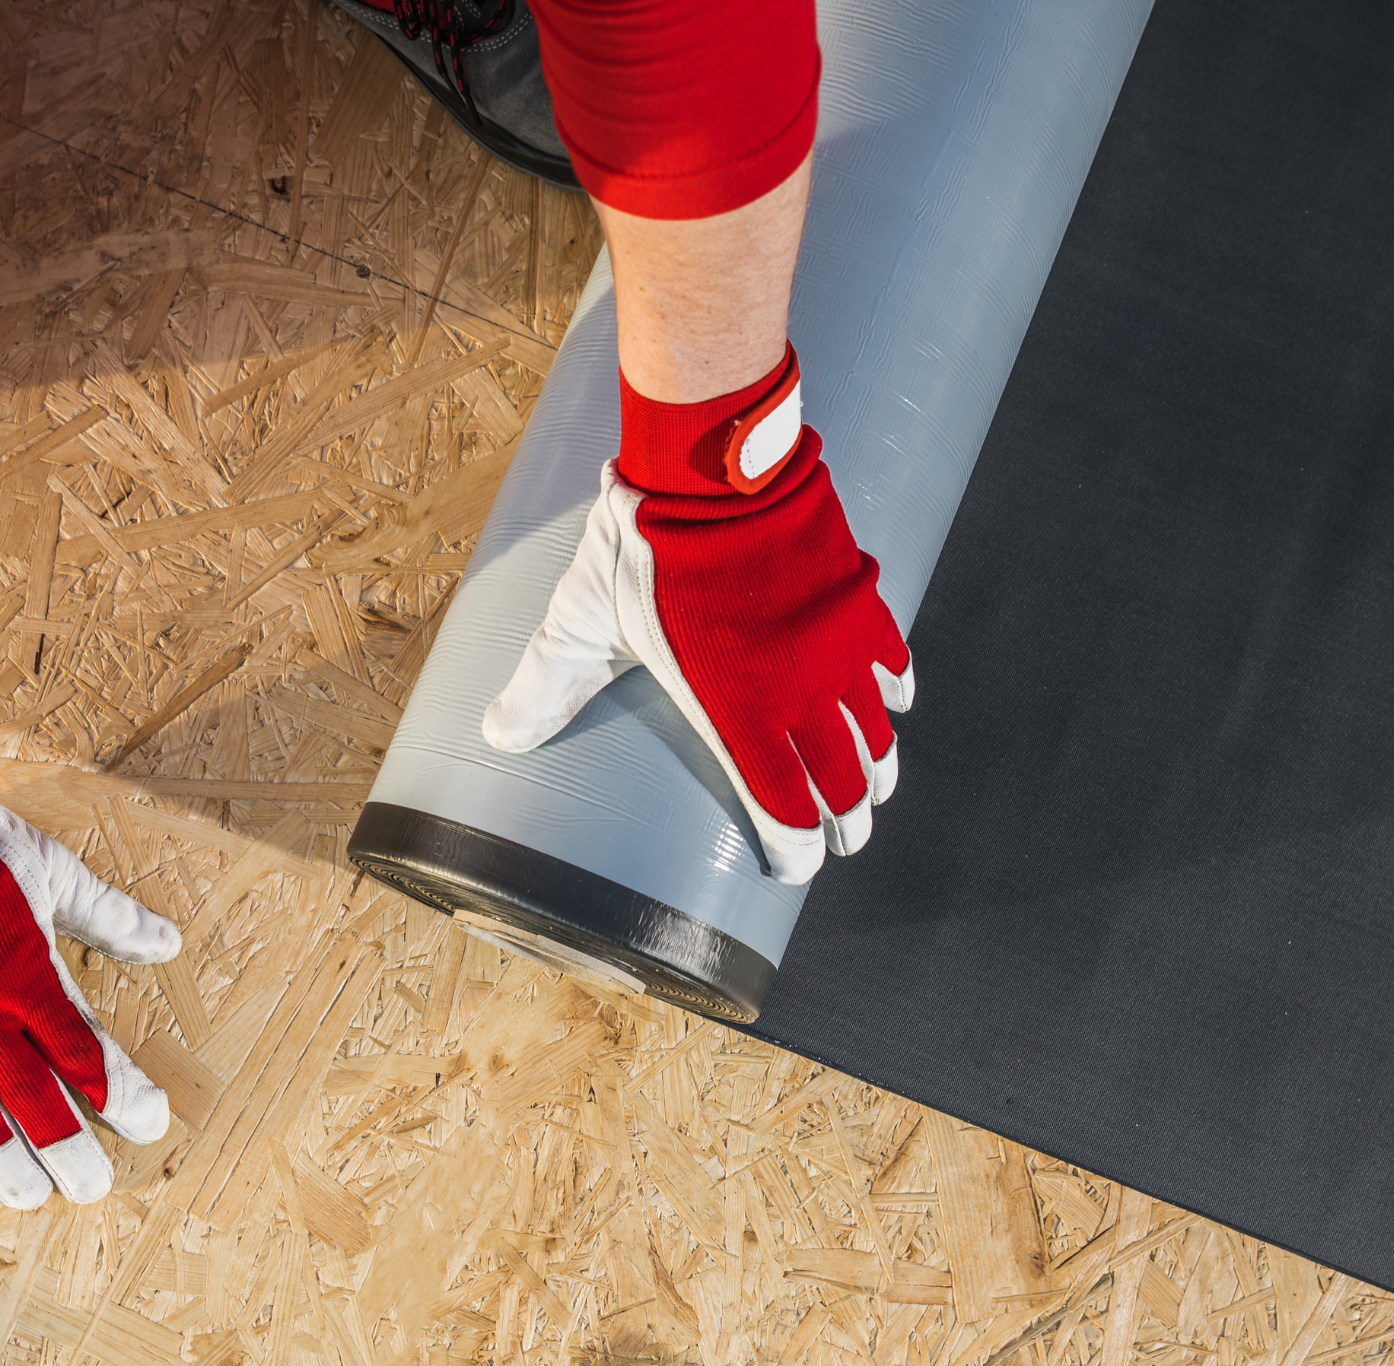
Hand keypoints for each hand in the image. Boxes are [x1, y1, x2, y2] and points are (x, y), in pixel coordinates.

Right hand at [0, 794, 179, 1208]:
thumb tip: (168, 944)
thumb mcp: (52, 870)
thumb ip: (109, 916)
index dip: (121, 1095)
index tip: (149, 1125)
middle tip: (95, 1187)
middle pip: (38, 1100)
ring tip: (31, 1198)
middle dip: (70, 1148)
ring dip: (6, 1162)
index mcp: (32, 982)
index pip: (87, 1055)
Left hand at [483, 347, 912, 883]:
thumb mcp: (583, 619)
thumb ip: (547, 682)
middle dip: (848, 824)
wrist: (712, 467)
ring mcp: (836, 648)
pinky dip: (895, 692)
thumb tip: (497, 737)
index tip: (794, 871)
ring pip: (875, 731)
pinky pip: (890, 660)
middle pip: (844, 783)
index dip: (796, 851)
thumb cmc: (642, 546)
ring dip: (878, 769)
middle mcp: (799, 694)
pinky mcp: (857, 602)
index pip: (783, 809)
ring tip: (875, 791)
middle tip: (846, 842)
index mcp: (738, 713)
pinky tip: (896, 705)